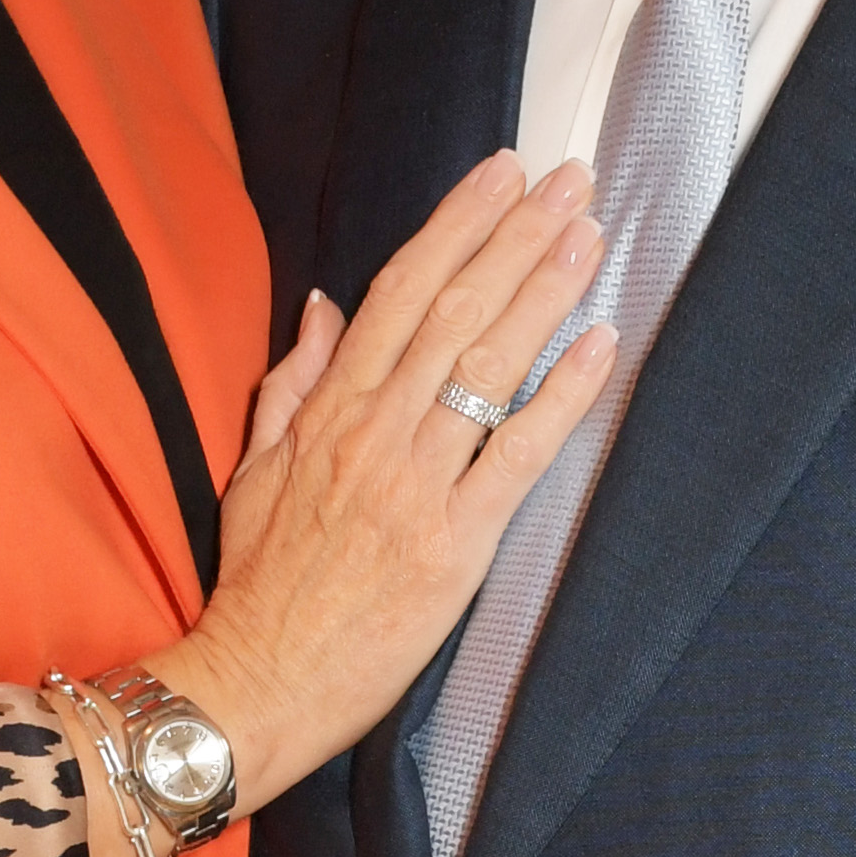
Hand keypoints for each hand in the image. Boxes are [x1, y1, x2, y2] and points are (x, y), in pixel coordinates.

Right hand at [160, 150, 612, 822]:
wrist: (259, 680)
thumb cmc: (260, 582)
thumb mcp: (253, 467)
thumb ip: (294, 382)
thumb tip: (325, 305)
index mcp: (330, 411)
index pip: (400, 293)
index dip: (455, 226)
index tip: (500, 177)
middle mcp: (375, 434)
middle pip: (455, 311)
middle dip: (516, 236)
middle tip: (569, 180)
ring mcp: (418, 486)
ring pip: (489, 367)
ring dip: (545, 292)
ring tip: (589, 235)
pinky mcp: (455, 544)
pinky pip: (518, 455)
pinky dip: (563, 396)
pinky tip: (601, 347)